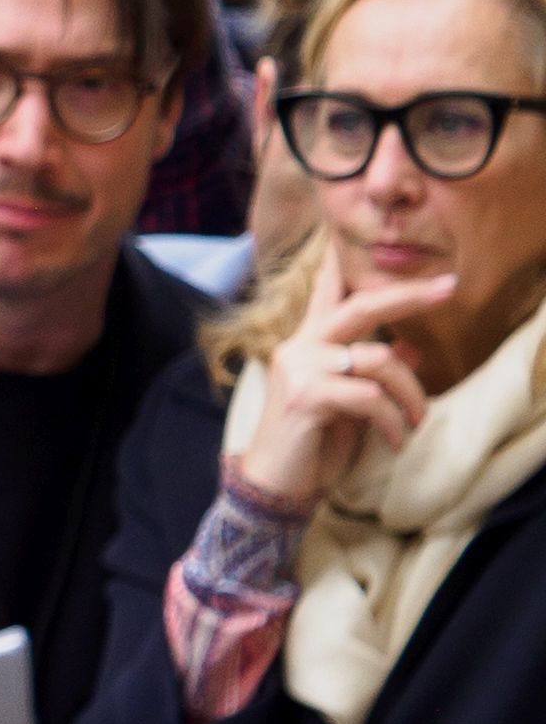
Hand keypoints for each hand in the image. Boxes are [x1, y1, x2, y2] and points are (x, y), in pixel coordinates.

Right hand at [240, 264, 449, 511]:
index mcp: (309, 344)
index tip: (353, 237)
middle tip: (449, 286)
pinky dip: (394, 423)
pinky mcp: (307, 397)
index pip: (326, 293)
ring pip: (380, 360)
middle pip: (361, 306)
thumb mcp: (351, 406)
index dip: (341, 264)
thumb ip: (373, 373)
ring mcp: (300, 369)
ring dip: (412, 397)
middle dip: (409, 295)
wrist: (274, 486)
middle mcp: (300, 347)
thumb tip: (411, 350)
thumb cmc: (312, 445)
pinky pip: (371, 398)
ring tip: (416, 424)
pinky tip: (396, 443)